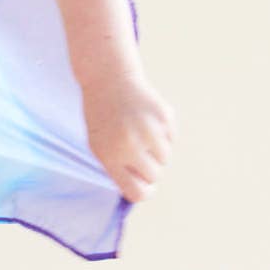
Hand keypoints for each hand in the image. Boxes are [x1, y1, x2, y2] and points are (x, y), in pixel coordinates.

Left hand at [79, 69, 176, 202]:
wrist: (108, 77)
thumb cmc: (101, 115)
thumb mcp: (98, 143)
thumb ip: (117, 168)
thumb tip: (142, 191)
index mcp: (109, 155)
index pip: (136, 192)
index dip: (144, 191)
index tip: (145, 185)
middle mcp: (130, 145)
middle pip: (154, 176)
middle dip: (149, 167)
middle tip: (138, 149)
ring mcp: (148, 130)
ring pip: (165, 158)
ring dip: (156, 148)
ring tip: (140, 129)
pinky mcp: (163, 117)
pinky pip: (171, 138)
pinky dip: (163, 132)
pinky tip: (147, 117)